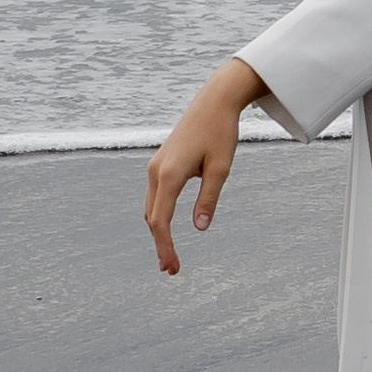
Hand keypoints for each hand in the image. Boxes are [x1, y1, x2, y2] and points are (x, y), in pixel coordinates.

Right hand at [144, 57, 267, 276]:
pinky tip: (167, 227)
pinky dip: (158, 215)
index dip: (165, 247)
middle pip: (152, 217)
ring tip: (170, 255)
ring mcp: (156, 165)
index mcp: (170, 174)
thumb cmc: (220, 132)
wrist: (214, 101)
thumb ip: (208, 199)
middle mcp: (156, 171)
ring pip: (151, 207)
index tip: (173, 267)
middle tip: (172, 270)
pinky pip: (154, 196)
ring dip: (158, 231)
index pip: (161, 221)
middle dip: (160, 244)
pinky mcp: (160, 162)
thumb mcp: (221, 168)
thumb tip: (200, 228)